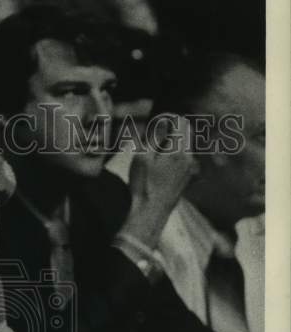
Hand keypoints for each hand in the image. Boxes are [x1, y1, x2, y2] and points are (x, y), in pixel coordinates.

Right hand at [120, 115, 199, 249]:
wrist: (150, 213)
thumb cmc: (143, 186)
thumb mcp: (142, 158)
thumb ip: (155, 137)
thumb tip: (164, 122)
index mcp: (177, 150)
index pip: (180, 122)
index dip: (168, 118)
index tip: (156, 121)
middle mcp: (188, 157)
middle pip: (187, 131)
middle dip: (173, 127)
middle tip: (156, 133)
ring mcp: (190, 167)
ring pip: (186, 144)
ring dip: (174, 141)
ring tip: (156, 150)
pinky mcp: (188, 177)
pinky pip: (185, 157)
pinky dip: (176, 153)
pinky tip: (162, 164)